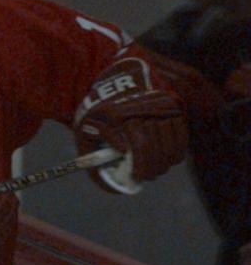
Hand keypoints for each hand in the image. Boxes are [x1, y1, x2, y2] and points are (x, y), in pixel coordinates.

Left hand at [73, 58, 187, 192]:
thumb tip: (114, 187)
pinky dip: (176, 150)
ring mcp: (159, 105)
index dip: (141, 165)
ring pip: (170, 142)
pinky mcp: (174, 104)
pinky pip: (181, 134)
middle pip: (156, 146)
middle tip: (146, 176)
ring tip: (155, 169)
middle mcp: (141, 107)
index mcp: (117, 114)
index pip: (139, 145)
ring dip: (164, 161)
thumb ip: (93, 159)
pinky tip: (168, 158)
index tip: (137, 176)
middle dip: (152, 167)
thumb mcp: (84, 131)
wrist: (116, 77)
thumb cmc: (97, 111)